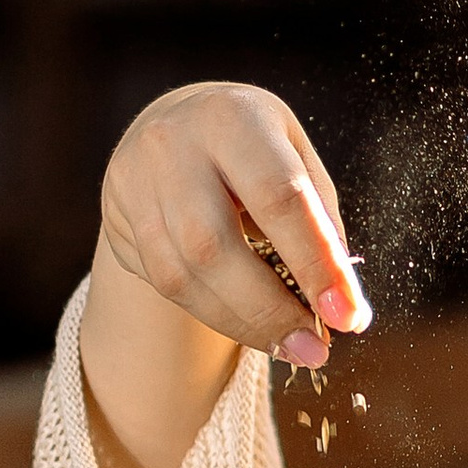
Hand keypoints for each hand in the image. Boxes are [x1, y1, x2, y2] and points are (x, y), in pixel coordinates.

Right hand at [99, 82, 365, 370]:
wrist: (176, 124)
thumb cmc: (253, 147)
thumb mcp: (295, 156)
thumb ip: (318, 219)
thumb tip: (339, 300)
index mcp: (232, 118)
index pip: (278, 197)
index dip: (316, 263)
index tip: (348, 315)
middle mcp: (173, 145)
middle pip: (215, 245)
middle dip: (271, 310)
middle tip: (315, 349)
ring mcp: (136, 182)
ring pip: (183, 275)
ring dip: (243, 323)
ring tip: (290, 347)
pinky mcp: (119, 219)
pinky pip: (165, 284)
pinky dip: (215, 314)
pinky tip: (250, 326)